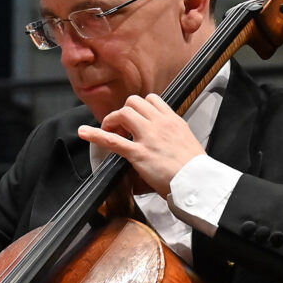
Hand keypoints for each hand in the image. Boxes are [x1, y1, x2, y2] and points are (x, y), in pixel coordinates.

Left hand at [76, 94, 204, 197]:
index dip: (140, 107)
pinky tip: (84, 133)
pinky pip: (112, 139)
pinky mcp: (138, 153)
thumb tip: (163, 142)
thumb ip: (173, 136)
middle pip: (134, 102)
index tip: (136, 118)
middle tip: (121, 126)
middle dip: (124, 111)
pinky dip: (95, 134)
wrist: (198, 182)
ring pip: (124, 113)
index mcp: (173, 121)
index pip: (152, 100)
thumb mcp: (187, 143)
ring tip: (110, 130)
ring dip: (113, 120)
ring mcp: (148, 137)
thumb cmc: (195, 169)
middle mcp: (160, 124)